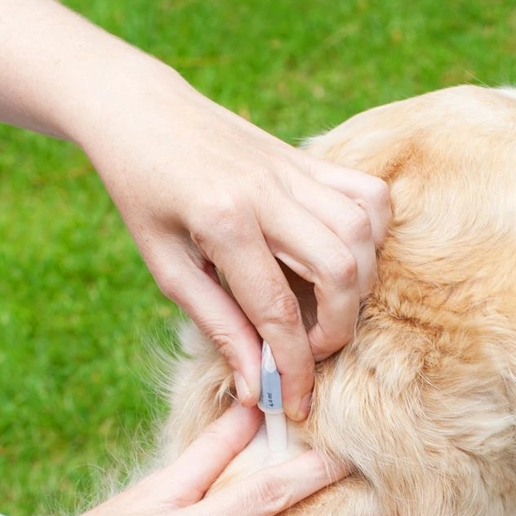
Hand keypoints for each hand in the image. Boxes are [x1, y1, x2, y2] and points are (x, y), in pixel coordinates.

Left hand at [0, 0, 390, 419]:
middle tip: (314, 347)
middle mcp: (268, 193)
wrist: (143, 112)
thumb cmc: (144, 193)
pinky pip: (370, 194)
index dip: (293, 367)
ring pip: (362, 232)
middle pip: (340, 270)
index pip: (276, 310)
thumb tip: (254, 384)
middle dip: (339, 327)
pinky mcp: (310, 159)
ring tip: (331, 303)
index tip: (293, 403)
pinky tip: (347, 254)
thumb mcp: (166, 265)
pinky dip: (372, 233)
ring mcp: (295, 171)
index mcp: (222, 222)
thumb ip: (217, 324)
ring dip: (360, 283)